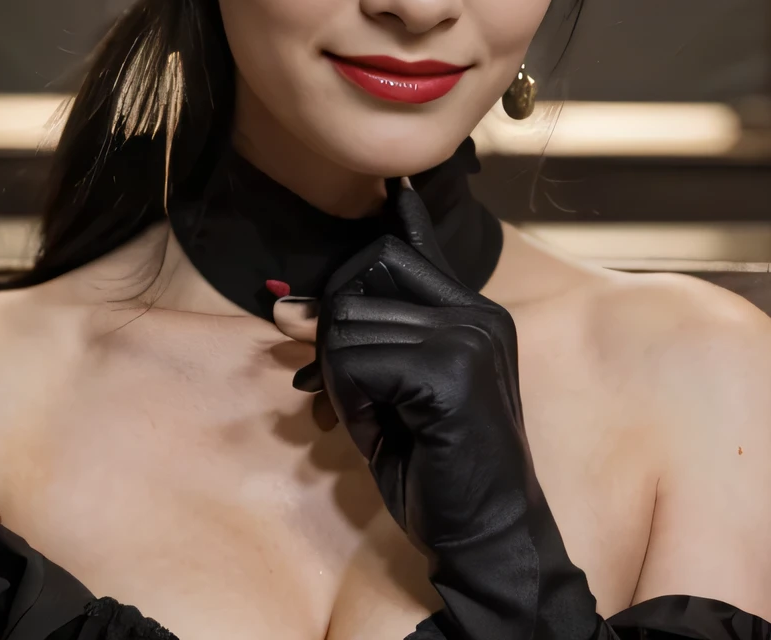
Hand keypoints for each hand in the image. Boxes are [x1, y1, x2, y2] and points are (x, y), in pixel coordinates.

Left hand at [294, 183, 604, 639]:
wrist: (485, 538)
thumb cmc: (434, 468)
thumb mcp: (390, 391)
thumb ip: (359, 338)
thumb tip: (285, 305)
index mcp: (471, 312)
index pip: (401, 248)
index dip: (369, 251)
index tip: (383, 231)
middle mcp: (476, 313)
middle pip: (361, 276)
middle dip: (331, 334)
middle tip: (332, 390)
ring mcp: (469, 338)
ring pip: (348, 323)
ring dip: (339, 379)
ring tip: (365, 421)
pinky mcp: (450, 372)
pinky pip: (355, 362)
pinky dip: (349, 403)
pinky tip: (372, 436)